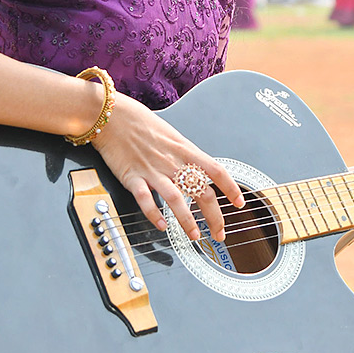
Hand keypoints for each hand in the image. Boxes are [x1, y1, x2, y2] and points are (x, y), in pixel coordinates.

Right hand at [91, 92, 243, 240]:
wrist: (113, 116)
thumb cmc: (142, 124)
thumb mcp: (173, 136)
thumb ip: (186, 155)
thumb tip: (200, 170)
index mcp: (186, 150)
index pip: (216, 171)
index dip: (231, 188)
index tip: (239, 202)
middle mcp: (173, 162)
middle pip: (201, 191)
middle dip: (214, 216)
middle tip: (219, 233)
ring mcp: (153, 170)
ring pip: (176, 199)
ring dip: (187, 220)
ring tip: (194, 236)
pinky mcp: (132, 177)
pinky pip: (145, 199)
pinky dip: (154, 214)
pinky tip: (161, 226)